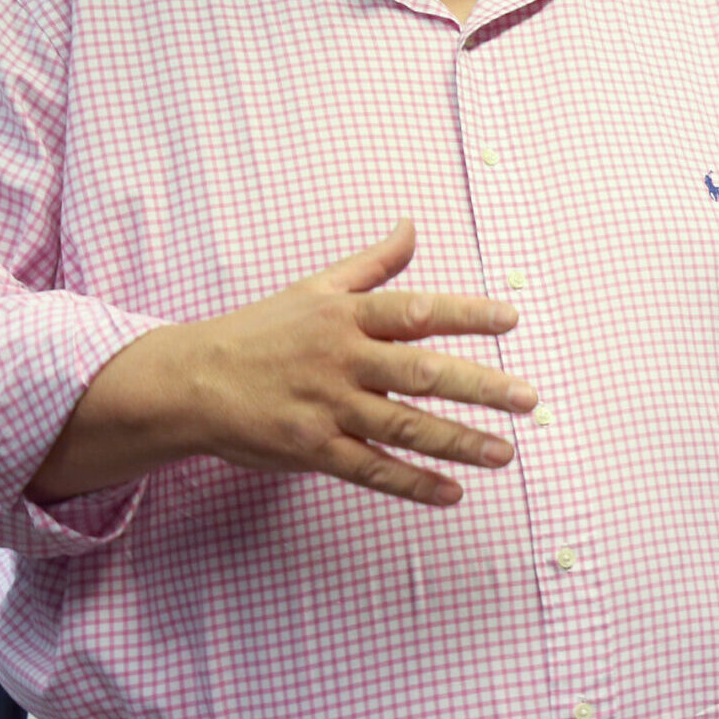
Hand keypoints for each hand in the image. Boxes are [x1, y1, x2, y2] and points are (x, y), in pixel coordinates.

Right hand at [165, 219, 536, 506]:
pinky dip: (413, 483)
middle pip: (422, 373)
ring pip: (404, 427)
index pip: (417, 310)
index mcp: (346, 316)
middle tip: (528, 398)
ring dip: (459, 442)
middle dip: (480, 387)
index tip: (512, 319)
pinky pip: (371, 469)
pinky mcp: (312, 450)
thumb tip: (412, 226)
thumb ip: (373, 265)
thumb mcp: (315, 288)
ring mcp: (327, 408)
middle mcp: (342, 360)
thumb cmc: (262, 331)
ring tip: (506, 452)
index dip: (466, 314)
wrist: (190, 382)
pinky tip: (453, 492)